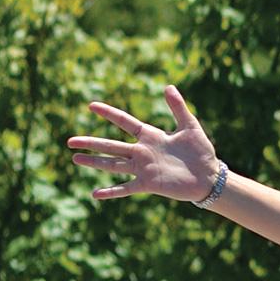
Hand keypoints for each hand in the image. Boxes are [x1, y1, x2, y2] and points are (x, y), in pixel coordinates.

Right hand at [67, 85, 222, 201]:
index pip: (125, 122)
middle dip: (91, 142)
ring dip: (94, 162)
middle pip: (111, 145)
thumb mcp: (190, 126)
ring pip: (113, 164)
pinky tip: (95, 194)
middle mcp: (142, 152)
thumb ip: (178, 107)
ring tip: (76, 159)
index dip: (109, 113)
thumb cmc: (201, 151)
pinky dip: (111, 191)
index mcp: (151, 136)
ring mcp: (143, 168)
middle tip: (70, 140)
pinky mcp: (148, 184)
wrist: (209, 176)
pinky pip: (126, 188)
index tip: (91, 105)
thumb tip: (168, 86)